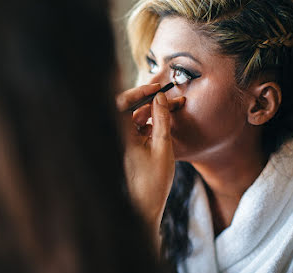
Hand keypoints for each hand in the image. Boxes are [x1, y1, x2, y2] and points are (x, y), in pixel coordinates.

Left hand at [116, 84, 184, 244]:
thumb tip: (160, 98)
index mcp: (121, 136)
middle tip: (168, 97)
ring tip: (173, 110)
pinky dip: (150, 123)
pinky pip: (137, 128)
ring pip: (135, 118)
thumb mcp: (163, 147)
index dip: (137, 91)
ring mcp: (123, 142)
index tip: (156, 87)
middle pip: (129, 109)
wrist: (145, 206)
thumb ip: (162, 120)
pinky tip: (164, 125)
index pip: (121, 104)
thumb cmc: (153, 181)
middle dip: (149, 101)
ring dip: (152, 112)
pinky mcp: (128, 147)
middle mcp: (119, 137)